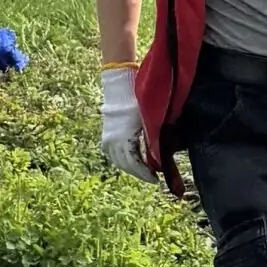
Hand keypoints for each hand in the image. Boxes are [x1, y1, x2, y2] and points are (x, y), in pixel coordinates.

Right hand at [100, 66, 151, 180]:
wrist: (120, 87)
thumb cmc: (137, 100)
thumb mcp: (147, 119)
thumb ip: (152, 137)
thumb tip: (160, 155)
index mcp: (125, 137)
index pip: (135, 163)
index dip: (145, 174)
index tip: (155, 179)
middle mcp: (114, 141)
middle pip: (127, 165)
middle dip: (139, 173)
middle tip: (151, 178)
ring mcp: (108, 139)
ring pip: (118, 162)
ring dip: (130, 169)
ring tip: (141, 171)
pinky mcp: (106, 137)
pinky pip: (111, 155)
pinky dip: (120, 161)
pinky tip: (127, 163)